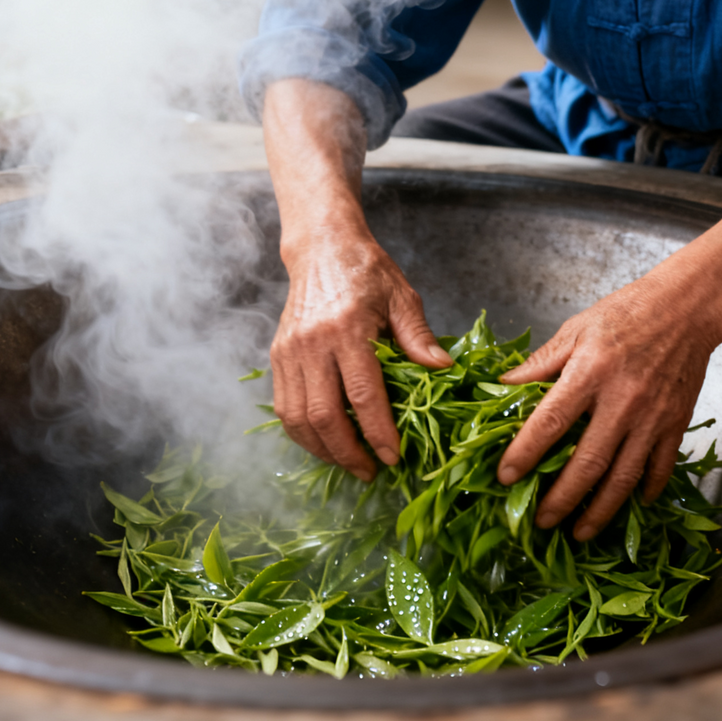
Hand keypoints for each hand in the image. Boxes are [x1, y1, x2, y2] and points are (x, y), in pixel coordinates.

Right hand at [271, 231, 451, 481]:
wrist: (322, 248)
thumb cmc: (367, 271)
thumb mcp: (402, 297)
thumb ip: (419, 337)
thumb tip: (443, 371)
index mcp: (347, 329)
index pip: (362, 394)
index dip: (377, 432)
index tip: (393, 457)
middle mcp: (312, 344)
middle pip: (323, 415)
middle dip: (347, 452)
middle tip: (371, 472)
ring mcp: (289, 351)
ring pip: (297, 417)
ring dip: (322, 449)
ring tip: (348, 463)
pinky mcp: (277, 355)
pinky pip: (283, 406)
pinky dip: (302, 432)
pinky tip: (324, 442)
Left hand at [495, 274, 715, 539]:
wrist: (686, 309)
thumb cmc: (625, 313)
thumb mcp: (575, 329)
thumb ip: (540, 363)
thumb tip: (503, 387)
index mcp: (589, 374)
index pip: (549, 423)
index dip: (524, 454)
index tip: (505, 477)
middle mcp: (621, 402)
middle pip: (588, 463)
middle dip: (562, 500)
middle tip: (541, 523)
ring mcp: (652, 418)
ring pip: (624, 477)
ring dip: (600, 510)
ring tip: (580, 533)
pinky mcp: (676, 424)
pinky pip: (660, 468)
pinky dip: (645, 491)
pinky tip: (631, 506)